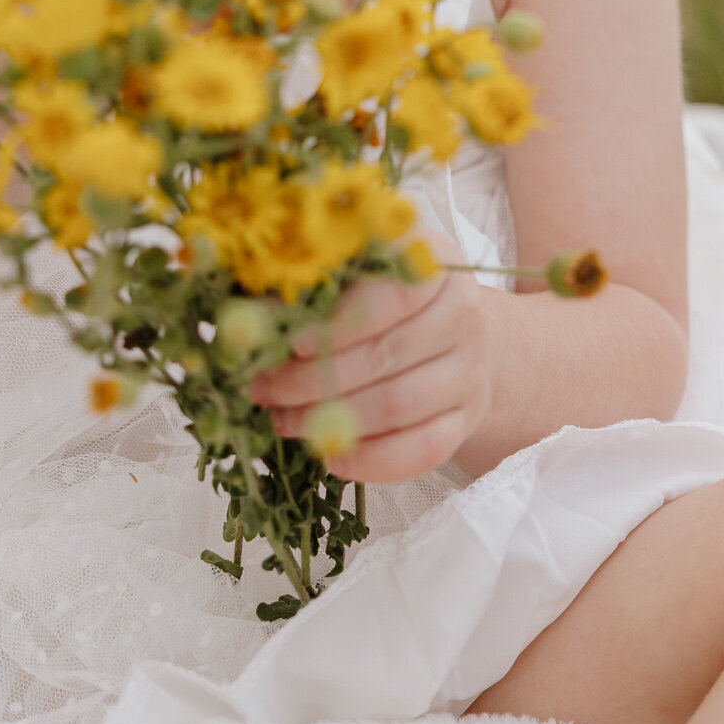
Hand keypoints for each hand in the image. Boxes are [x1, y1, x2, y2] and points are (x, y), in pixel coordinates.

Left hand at [248, 230, 491, 484]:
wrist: (450, 334)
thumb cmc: (382, 296)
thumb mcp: (353, 271)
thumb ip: (310, 281)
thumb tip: (252, 310)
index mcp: (434, 263)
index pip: (393, 292)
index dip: (341, 321)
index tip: (292, 342)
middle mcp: (463, 312)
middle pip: (386, 354)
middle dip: (313, 378)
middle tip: (262, 388)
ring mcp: (470, 370)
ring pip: (399, 404)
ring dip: (332, 420)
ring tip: (282, 420)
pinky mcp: (467, 418)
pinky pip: (422, 449)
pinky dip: (372, 460)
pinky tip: (331, 456)